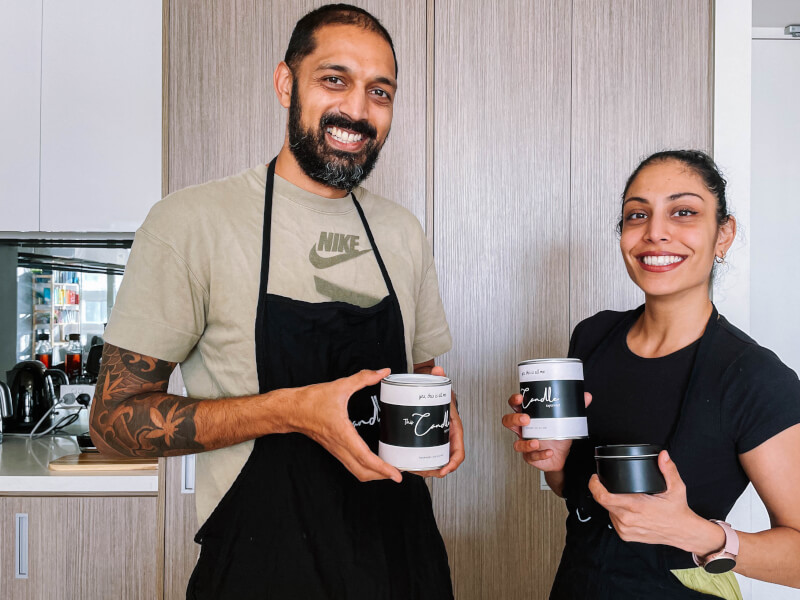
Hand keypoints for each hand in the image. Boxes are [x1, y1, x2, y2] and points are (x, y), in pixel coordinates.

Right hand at [284, 368, 402, 483]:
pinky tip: (373, 460)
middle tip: (398, 473)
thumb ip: (363, 378)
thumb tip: (382, 372)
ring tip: (389, 469)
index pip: (365, 457)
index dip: (382, 468)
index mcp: (343, 434)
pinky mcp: (333, 448)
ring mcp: (335, 449)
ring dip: (373, 474)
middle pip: (362, 472)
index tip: (396, 475)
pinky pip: (350, 464)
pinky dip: (364, 467)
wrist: (290, 409)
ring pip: (356, 471)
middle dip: (381, 476)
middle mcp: (339, 446)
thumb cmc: (311, 400)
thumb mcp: (340, 386)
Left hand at [414, 366, 464, 477]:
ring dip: (426, 469)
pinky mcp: (430, 441)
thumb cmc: (440, 392)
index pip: (458, 451)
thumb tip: (437, 369)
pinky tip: (410, 464)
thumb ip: (439, 377)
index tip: (444, 470)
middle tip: (420, 472)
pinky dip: (421, 463)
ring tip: (412, 470)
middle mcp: (447, 437)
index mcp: (454, 428)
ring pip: (435, 461)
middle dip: (434, 470)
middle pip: (445, 461)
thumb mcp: (440, 386)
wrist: (435, 392)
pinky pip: (427, 456)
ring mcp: (439, 440)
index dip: (453, 463)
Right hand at [502, 392, 591, 471]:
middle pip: (508, 422)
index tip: (520, 398)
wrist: (561, 457)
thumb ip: (574, 408)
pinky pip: (531, 457)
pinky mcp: (531, 457)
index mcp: (530, 417)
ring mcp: (526, 443)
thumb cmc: (558, 436)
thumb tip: (586, 396)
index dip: (514, 401)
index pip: (516, 406)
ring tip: (536, 441)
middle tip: (526, 419)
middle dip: (515, 419)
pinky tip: (549, 452)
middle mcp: (525, 430)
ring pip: (516, 444)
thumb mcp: (566, 421)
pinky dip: (540, 455)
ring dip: (525, 443)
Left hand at [588, 450, 722, 552]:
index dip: (595, 485)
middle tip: (606, 482)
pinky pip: (613, 520)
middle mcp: (628, 519)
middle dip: (602, 490)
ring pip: (608, 511)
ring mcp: (625, 529)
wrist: (683, 533)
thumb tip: (663, 455)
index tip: (595, 477)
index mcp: (636, 506)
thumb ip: (668, 469)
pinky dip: (616, 512)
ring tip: (623, 496)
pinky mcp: (626, 536)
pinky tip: (626, 509)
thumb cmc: (678, 512)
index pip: (603, 496)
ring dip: (611, 502)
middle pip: (603, 502)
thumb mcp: (676, 488)